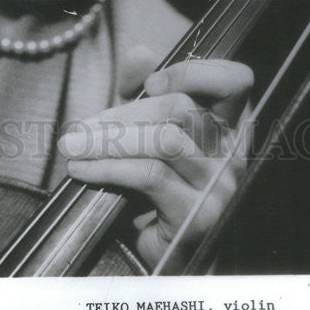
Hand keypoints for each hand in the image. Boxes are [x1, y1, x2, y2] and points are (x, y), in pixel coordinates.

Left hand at [57, 45, 252, 271]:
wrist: (158, 256)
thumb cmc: (153, 187)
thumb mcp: (145, 129)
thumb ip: (144, 89)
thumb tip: (142, 53)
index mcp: (229, 123)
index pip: (236, 80)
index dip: (196, 71)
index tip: (153, 81)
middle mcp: (233, 151)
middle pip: (184, 108)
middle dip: (124, 113)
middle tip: (80, 126)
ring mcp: (220, 184)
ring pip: (164, 140)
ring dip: (109, 140)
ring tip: (73, 145)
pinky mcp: (199, 214)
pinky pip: (151, 175)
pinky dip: (110, 166)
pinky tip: (84, 168)